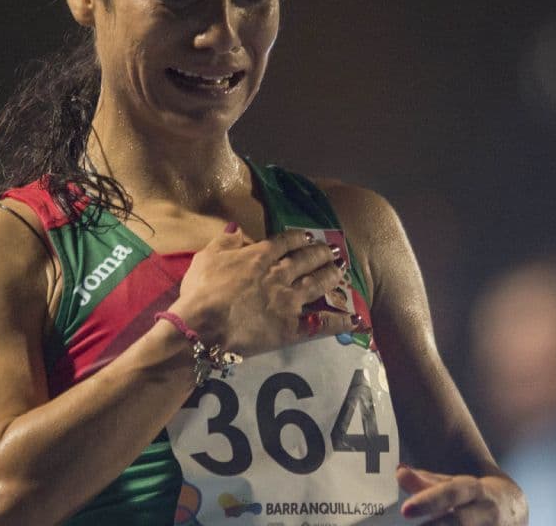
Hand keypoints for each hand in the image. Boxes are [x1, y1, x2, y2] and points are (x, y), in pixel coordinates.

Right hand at [170, 225, 353, 355]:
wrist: (202, 327)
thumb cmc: (200, 291)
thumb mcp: (206, 257)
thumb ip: (225, 240)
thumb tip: (238, 228)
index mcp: (260, 256)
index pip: (286, 242)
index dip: (300, 238)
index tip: (309, 236)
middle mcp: (280, 275)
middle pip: (307, 260)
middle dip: (322, 254)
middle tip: (333, 251)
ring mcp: (289, 301)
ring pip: (318, 284)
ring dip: (332, 276)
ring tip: (341, 271)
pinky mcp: (292, 327)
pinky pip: (321, 324)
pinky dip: (340, 321)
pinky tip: (355, 319)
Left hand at [398, 464, 526, 525]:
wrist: (515, 508)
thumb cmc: (474, 496)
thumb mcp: (455, 485)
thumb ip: (426, 482)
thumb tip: (399, 472)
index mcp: (477, 491)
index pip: (452, 492)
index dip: (429, 501)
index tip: (405, 510)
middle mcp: (487, 513)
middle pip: (460, 521)